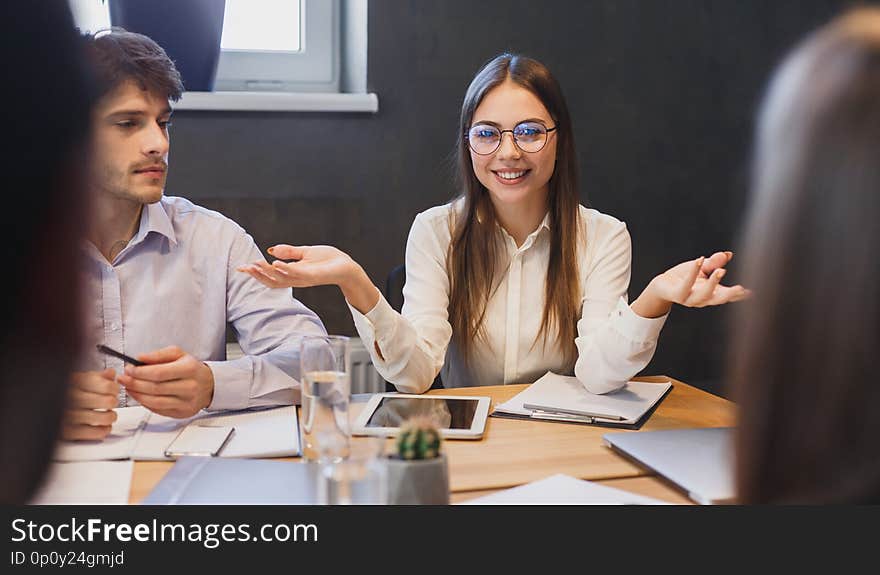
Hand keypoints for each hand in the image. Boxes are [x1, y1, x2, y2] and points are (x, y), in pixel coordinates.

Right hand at [62, 369, 119, 440]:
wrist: (41, 403)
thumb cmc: (62, 392)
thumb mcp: (77, 378)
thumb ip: (95, 376)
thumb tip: (111, 373)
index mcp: (75, 383)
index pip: (107, 386)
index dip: (115, 389)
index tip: (113, 390)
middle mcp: (72, 399)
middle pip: (108, 402)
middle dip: (113, 402)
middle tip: (110, 402)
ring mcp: (70, 416)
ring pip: (105, 418)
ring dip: (110, 416)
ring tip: (107, 414)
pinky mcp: (69, 432)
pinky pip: (97, 433)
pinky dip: (104, 430)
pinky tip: (102, 425)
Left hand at [117, 346, 214, 417]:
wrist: (209, 385)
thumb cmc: (191, 369)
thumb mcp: (178, 354)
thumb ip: (158, 355)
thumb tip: (139, 358)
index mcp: (189, 369)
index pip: (159, 373)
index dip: (140, 372)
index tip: (129, 369)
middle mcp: (190, 387)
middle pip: (155, 388)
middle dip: (134, 383)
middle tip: (123, 378)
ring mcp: (186, 402)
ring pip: (154, 401)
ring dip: (137, 395)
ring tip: (128, 387)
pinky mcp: (182, 413)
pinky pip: (158, 409)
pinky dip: (144, 403)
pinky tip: (139, 395)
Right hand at [238, 244, 380, 313]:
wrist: (347, 267)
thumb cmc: (329, 260)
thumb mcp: (305, 253)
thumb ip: (289, 252)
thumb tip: (271, 250)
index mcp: (292, 273)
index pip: (270, 275)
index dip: (256, 272)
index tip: (241, 267)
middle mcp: (296, 278)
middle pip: (272, 280)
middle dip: (257, 274)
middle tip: (243, 268)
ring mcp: (303, 278)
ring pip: (281, 278)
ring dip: (267, 272)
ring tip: (255, 265)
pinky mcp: (312, 276)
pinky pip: (296, 273)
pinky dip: (284, 269)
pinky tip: (275, 263)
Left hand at [632, 251, 749, 317]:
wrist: (662, 285)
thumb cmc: (684, 278)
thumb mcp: (702, 269)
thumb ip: (714, 263)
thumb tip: (727, 254)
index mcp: (711, 293)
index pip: (726, 294)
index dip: (738, 295)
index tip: (750, 292)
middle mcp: (702, 299)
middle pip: (718, 299)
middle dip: (730, 295)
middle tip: (740, 289)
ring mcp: (690, 298)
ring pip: (704, 294)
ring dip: (713, 283)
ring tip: (721, 270)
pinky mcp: (678, 294)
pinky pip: (687, 284)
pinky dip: (694, 271)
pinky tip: (699, 260)